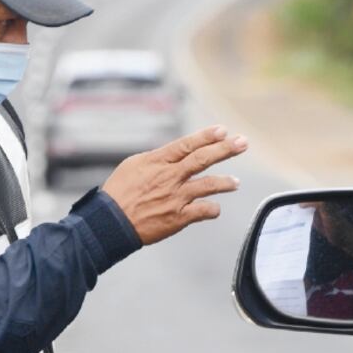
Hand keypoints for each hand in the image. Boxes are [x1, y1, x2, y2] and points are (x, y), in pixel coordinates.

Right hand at [103, 125, 247, 244]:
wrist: (110, 222)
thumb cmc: (119, 193)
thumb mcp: (134, 166)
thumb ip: (159, 159)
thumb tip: (177, 154)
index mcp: (157, 161)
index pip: (187, 144)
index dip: (206, 136)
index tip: (223, 130)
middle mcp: (169, 177)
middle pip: (202, 159)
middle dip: (225, 149)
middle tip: (243, 143)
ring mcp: (175, 197)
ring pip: (208, 185)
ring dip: (225, 182)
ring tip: (236, 182)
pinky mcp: (177, 217)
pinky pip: (203, 211)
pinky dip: (212, 209)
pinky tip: (215, 208)